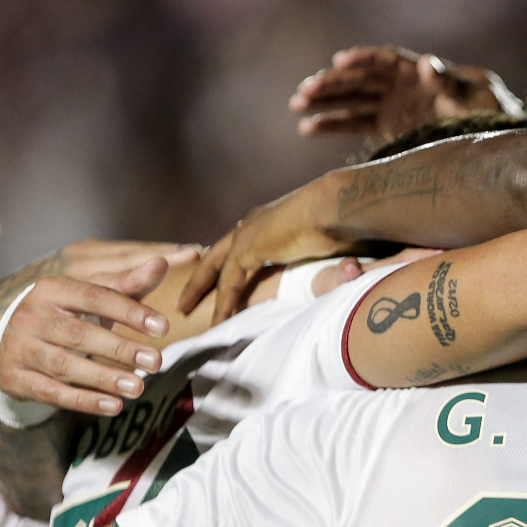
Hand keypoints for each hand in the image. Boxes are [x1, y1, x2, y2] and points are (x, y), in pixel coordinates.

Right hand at [0, 260, 175, 416]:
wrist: (12, 340)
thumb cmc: (66, 314)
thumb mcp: (92, 296)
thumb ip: (128, 284)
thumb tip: (162, 264)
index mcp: (52, 289)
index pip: (95, 297)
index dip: (129, 312)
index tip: (164, 327)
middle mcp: (31, 316)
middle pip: (80, 334)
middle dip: (120, 349)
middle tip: (156, 362)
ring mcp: (19, 347)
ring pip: (65, 365)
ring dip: (104, 378)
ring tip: (138, 387)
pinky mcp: (14, 377)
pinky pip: (52, 392)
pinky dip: (85, 401)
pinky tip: (114, 406)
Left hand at [180, 182, 350, 321]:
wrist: (338, 206)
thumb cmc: (343, 220)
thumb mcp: (325, 242)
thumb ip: (320, 256)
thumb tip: (344, 270)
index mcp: (269, 219)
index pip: (239, 244)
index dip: (226, 262)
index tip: (216, 278)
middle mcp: (254, 223)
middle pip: (216, 253)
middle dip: (200, 275)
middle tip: (184, 295)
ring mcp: (248, 233)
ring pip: (214, 267)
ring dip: (197, 289)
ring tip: (183, 310)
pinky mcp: (248, 247)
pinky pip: (228, 281)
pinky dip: (222, 302)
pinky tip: (217, 321)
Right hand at [288, 46, 503, 140]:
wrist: (496, 136)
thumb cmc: (491, 112)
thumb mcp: (477, 97)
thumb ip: (451, 82)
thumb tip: (428, 62)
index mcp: (419, 72)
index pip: (385, 60)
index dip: (363, 59)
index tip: (341, 61)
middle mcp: (401, 85)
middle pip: (361, 79)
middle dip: (333, 83)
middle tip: (305, 90)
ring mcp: (392, 106)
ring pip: (352, 100)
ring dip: (324, 101)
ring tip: (296, 104)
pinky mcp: (388, 127)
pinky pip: (355, 123)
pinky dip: (332, 125)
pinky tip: (307, 128)